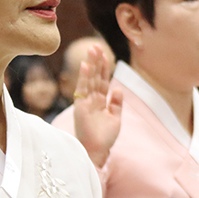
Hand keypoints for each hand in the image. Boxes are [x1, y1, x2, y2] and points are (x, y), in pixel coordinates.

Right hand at [73, 44, 123, 167]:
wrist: (97, 152)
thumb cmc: (105, 138)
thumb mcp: (115, 119)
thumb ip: (116, 103)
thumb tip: (118, 88)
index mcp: (101, 101)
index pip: (103, 81)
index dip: (105, 68)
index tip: (105, 54)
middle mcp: (92, 99)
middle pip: (95, 77)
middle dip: (97, 61)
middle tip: (96, 45)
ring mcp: (85, 102)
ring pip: (90, 79)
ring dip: (91, 64)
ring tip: (92, 49)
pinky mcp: (80, 107)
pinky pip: (83, 89)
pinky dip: (84, 77)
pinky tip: (85, 65)